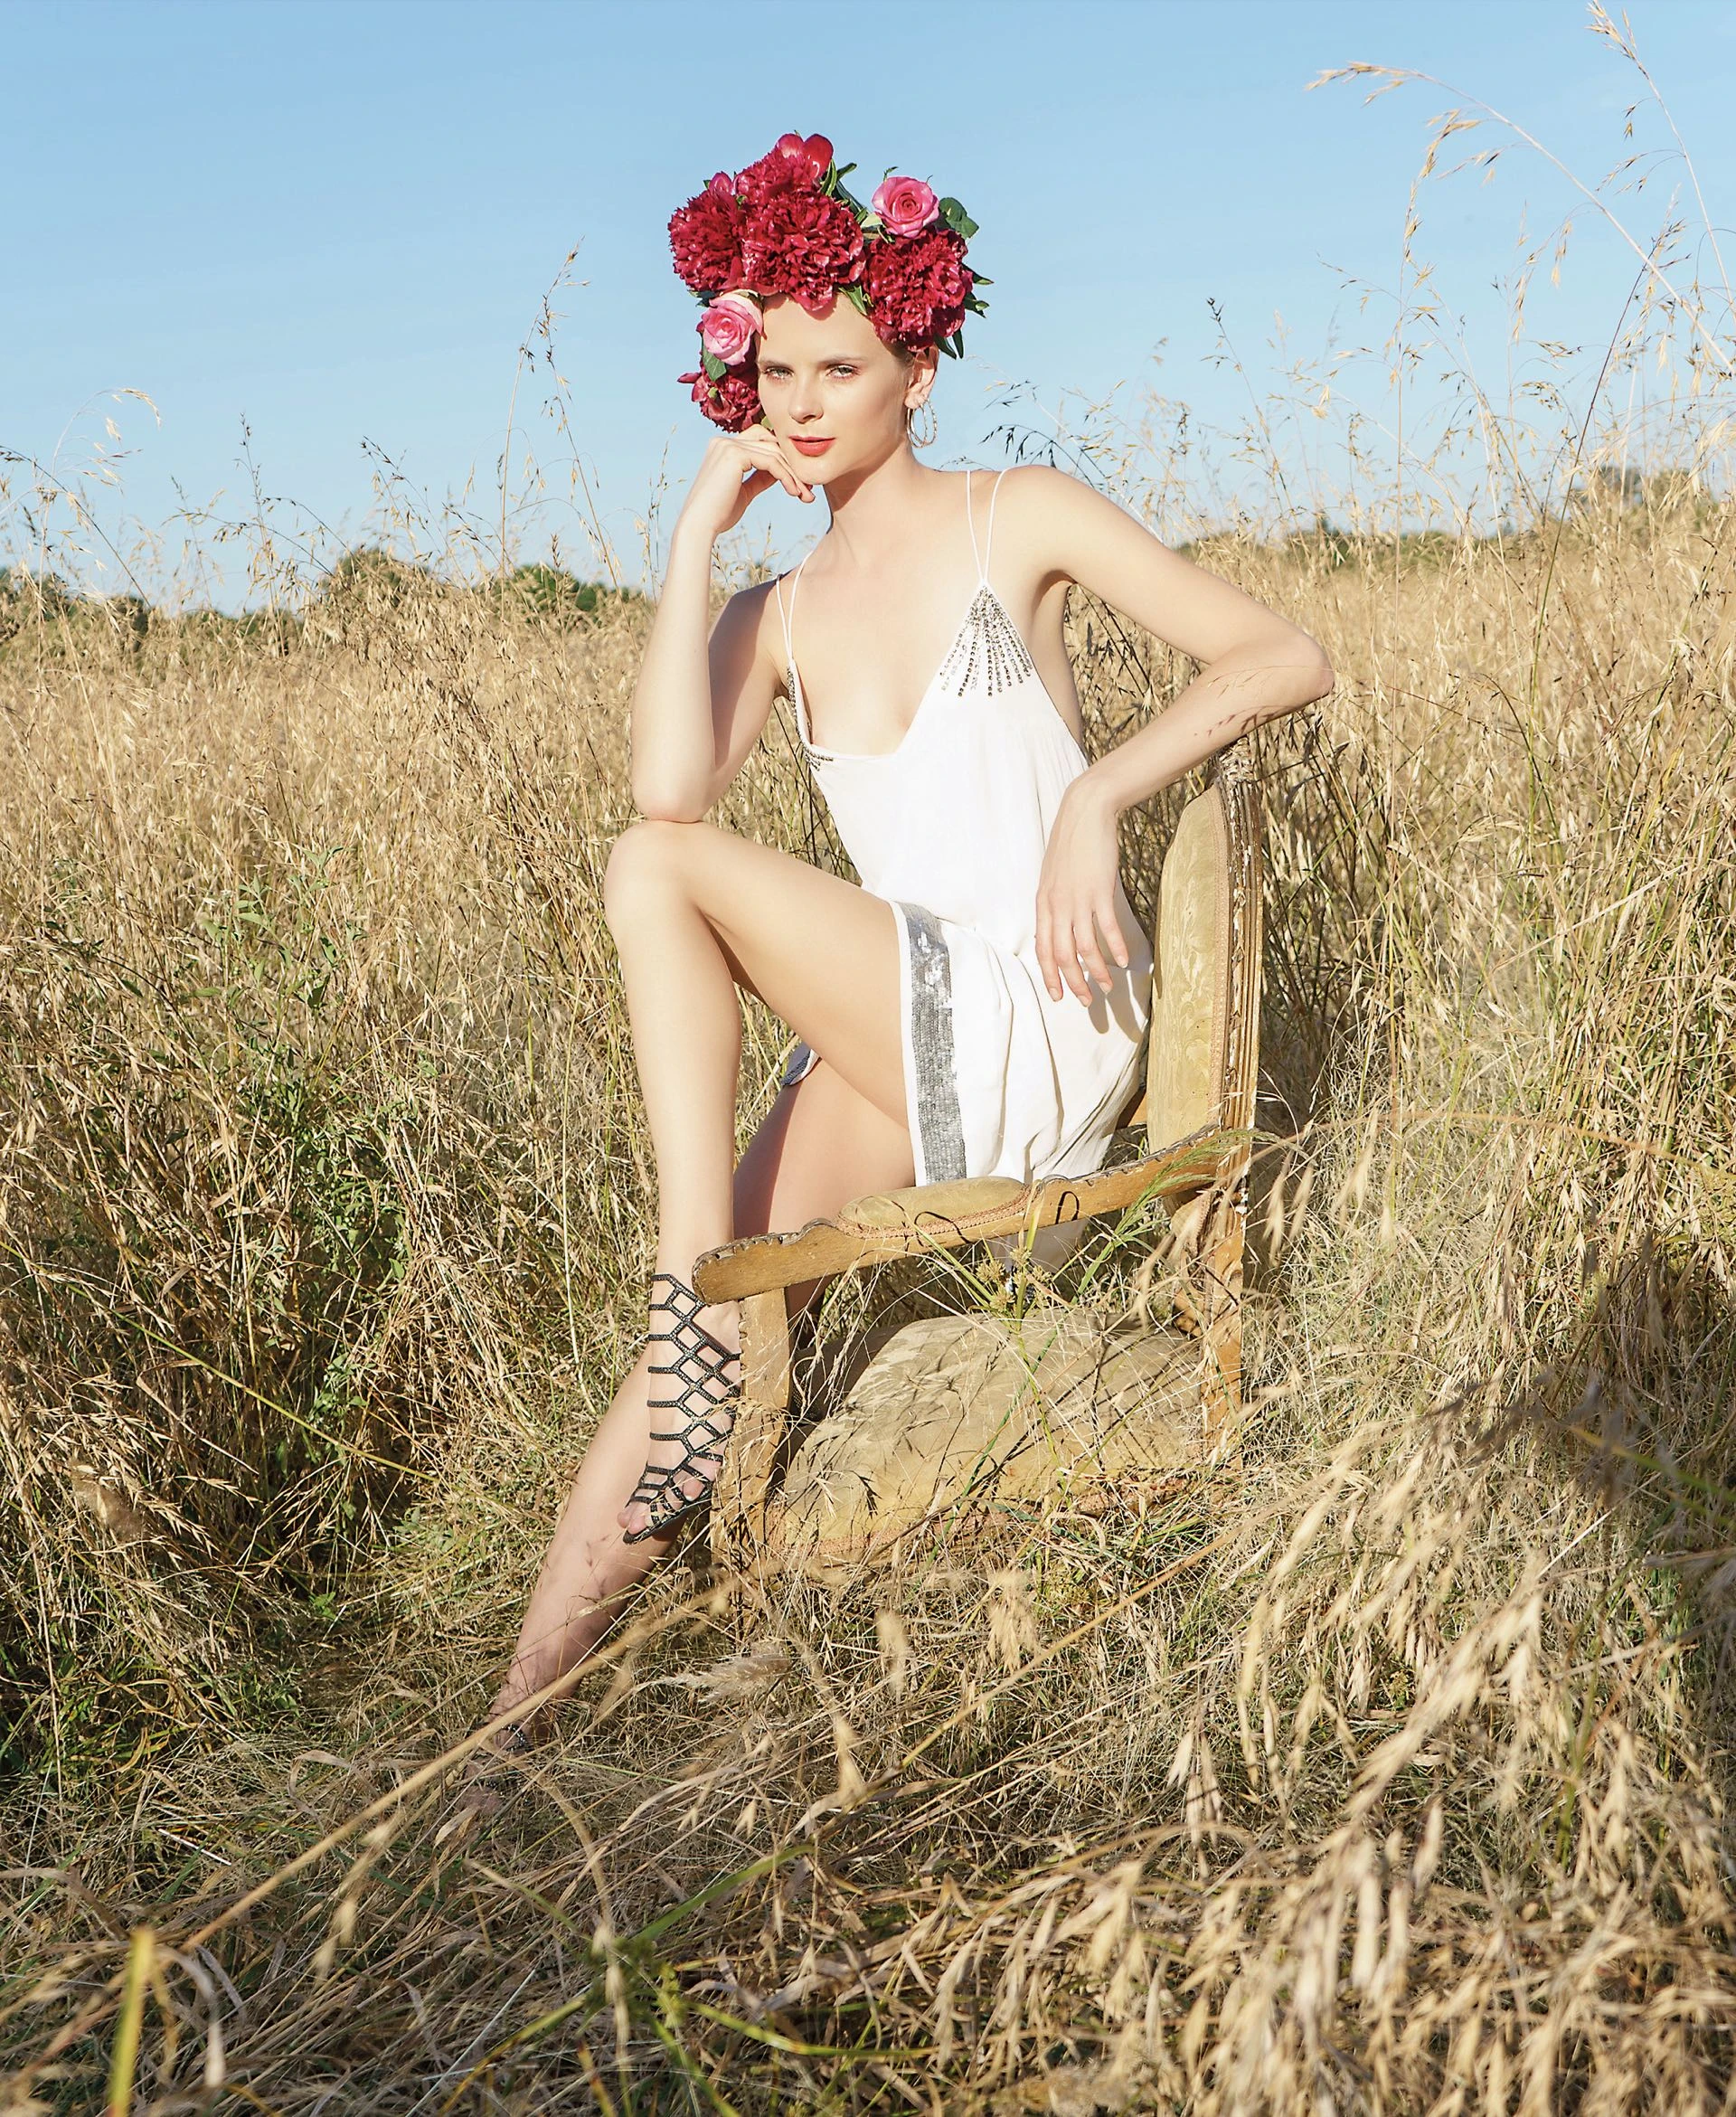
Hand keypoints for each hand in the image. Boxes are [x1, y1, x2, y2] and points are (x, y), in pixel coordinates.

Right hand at [675, 428, 815, 544]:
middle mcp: (724, 441)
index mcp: (723, 447)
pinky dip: (786, 476)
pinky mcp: (734, 454)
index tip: (800, 483)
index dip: (783, 460)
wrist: (699, 526)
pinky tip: (795, 492)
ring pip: (774, 453)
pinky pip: (771, 461)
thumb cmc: (719, 515)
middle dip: (793, 466)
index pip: (762, 443)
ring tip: (807, 495)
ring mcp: (728, 445)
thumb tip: (781, 473)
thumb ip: (760, 478)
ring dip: (794, 475)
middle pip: (771, 445)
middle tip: (809, 489)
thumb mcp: (744, 492)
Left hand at [1035, 779, 1130, 1005]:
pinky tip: (1125, 961)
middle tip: (1087, 1001)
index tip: (1058, 995)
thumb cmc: (1072, 843)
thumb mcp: (1054, 876)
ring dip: (1096, 971)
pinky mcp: (1099, 891)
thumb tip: (1060, 923)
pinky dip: (1116, 947)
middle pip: (1062, 955)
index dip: (1050, 975)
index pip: (1042, 949)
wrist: (1085, 812)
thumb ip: (1055, 902)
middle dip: (1073, 983)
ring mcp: (1078, 899)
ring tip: (1107, 988)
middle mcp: (1057, 906)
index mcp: (1043, 904)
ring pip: (1084, 947)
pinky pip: (1106, 928)